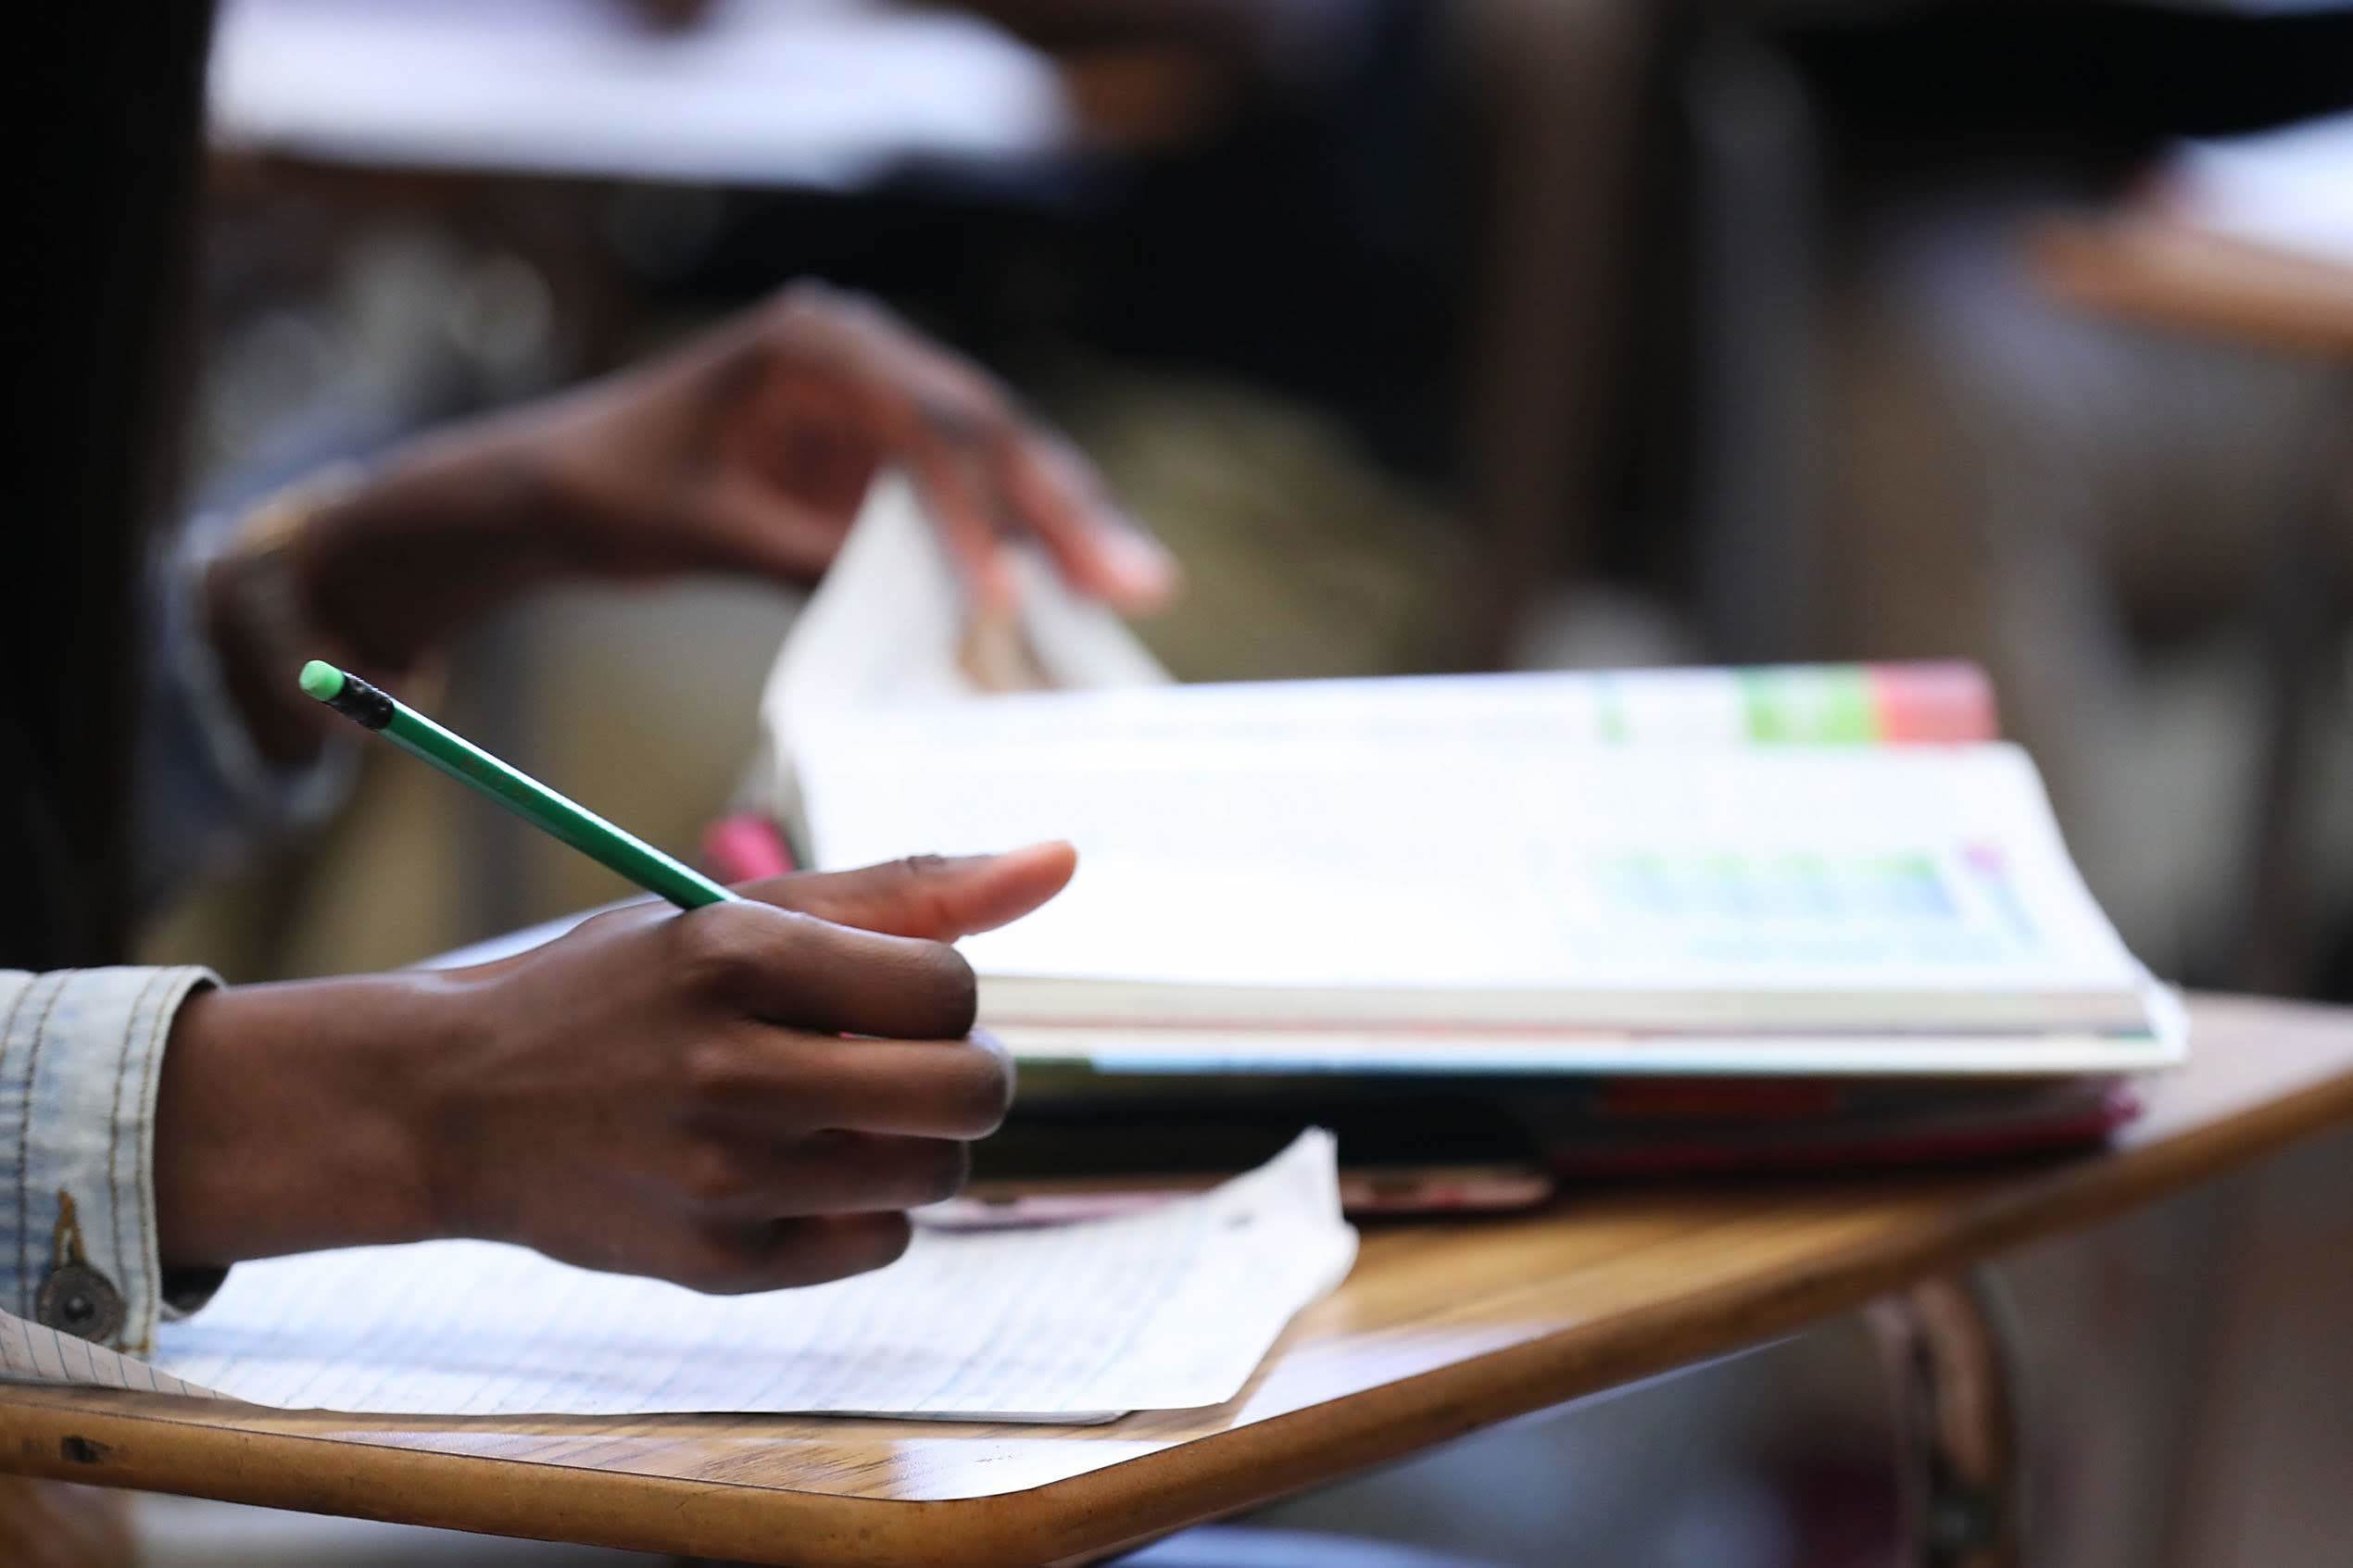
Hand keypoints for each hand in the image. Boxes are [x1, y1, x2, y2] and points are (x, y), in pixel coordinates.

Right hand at [154, 845, 1075, 1291]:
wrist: (453, 1104)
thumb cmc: (625, 991)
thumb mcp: (743, 913)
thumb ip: (910, 890)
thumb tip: (1064, 859)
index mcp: (735, 955)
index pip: (949, 987)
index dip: (944, 992)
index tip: (892, 993)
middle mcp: (728, 1068)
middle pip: (970, 1089)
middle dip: (967, 1072)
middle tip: (907, 1060)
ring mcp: (722, 1179)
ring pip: (938, 1175)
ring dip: (920, 1142)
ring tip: (846, 1111)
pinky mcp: (717, 1266)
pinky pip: (882, 1244)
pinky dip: (868, 1210)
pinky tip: (800, 1172)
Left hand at [285, 282, 1175, 680]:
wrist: (554, 487)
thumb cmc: (610, 486)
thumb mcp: (704, 529)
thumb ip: (807, 557)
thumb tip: (921, 613)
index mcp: (816, 344)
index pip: (930, 422)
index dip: (984, 508)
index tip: (1012, 590)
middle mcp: (864, 360)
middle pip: (989, 432)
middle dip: (1066, 510)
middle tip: (1139, 580)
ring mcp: (877, 410)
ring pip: (994, 464)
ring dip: (1060, 529)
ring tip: (1133, 587)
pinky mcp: (878, 463)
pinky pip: (961, 504)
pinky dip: (1009, 552)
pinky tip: (1065, 597)